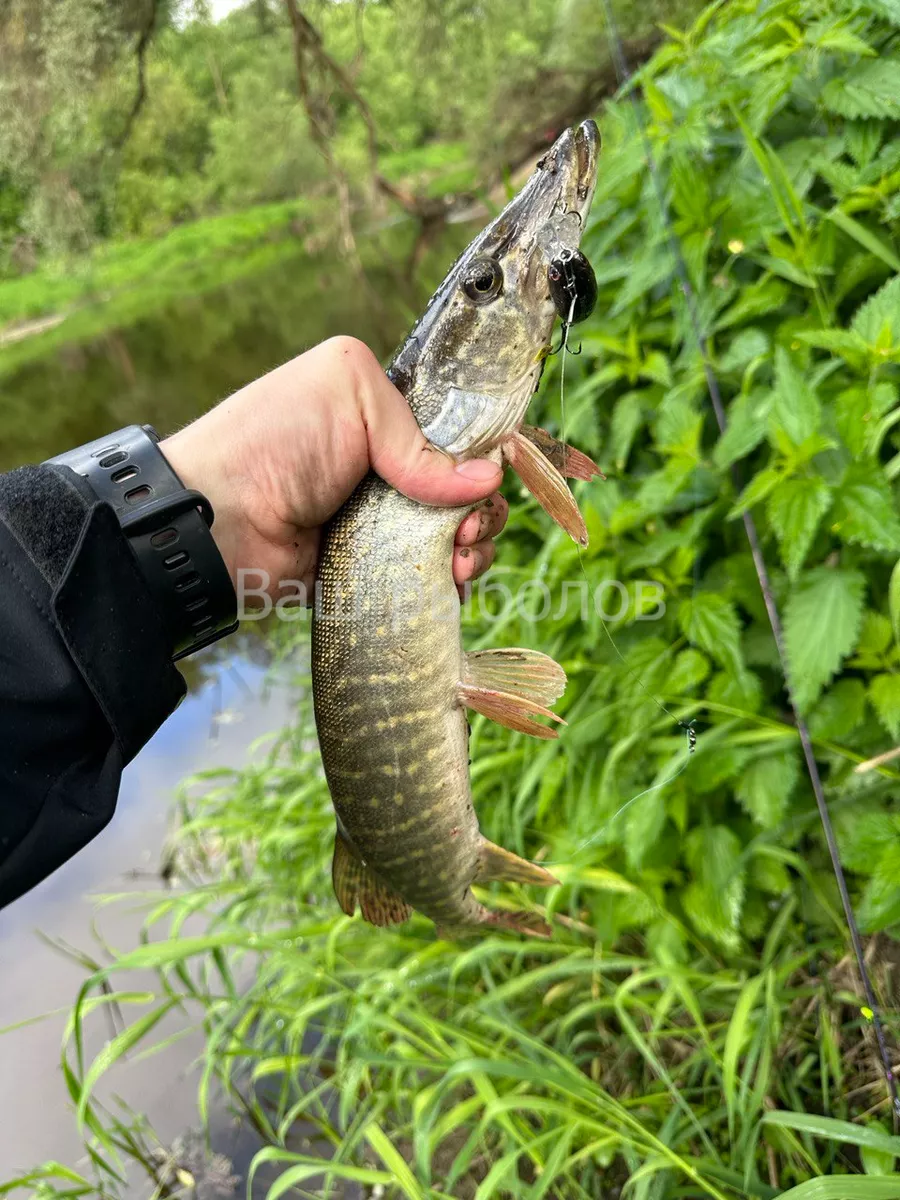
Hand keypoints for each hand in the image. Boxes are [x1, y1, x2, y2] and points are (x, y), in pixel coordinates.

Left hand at [160, 336, 508, 604]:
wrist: (218, 522)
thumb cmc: (274, 441)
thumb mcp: (347, 395)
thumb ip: (417, 436)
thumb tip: (488, 478)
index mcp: (378, 414)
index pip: (454, 432)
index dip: (479, 454)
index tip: (485, 477)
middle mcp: (382, 466)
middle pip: (463, 488)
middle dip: (478, 508)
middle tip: (464, 529)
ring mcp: (379, 520)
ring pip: (453, 534)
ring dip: (472, 546)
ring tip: (459, 558)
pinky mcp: (372, 568)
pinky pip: (426, 576)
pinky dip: (450, 580)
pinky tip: (453, 581)